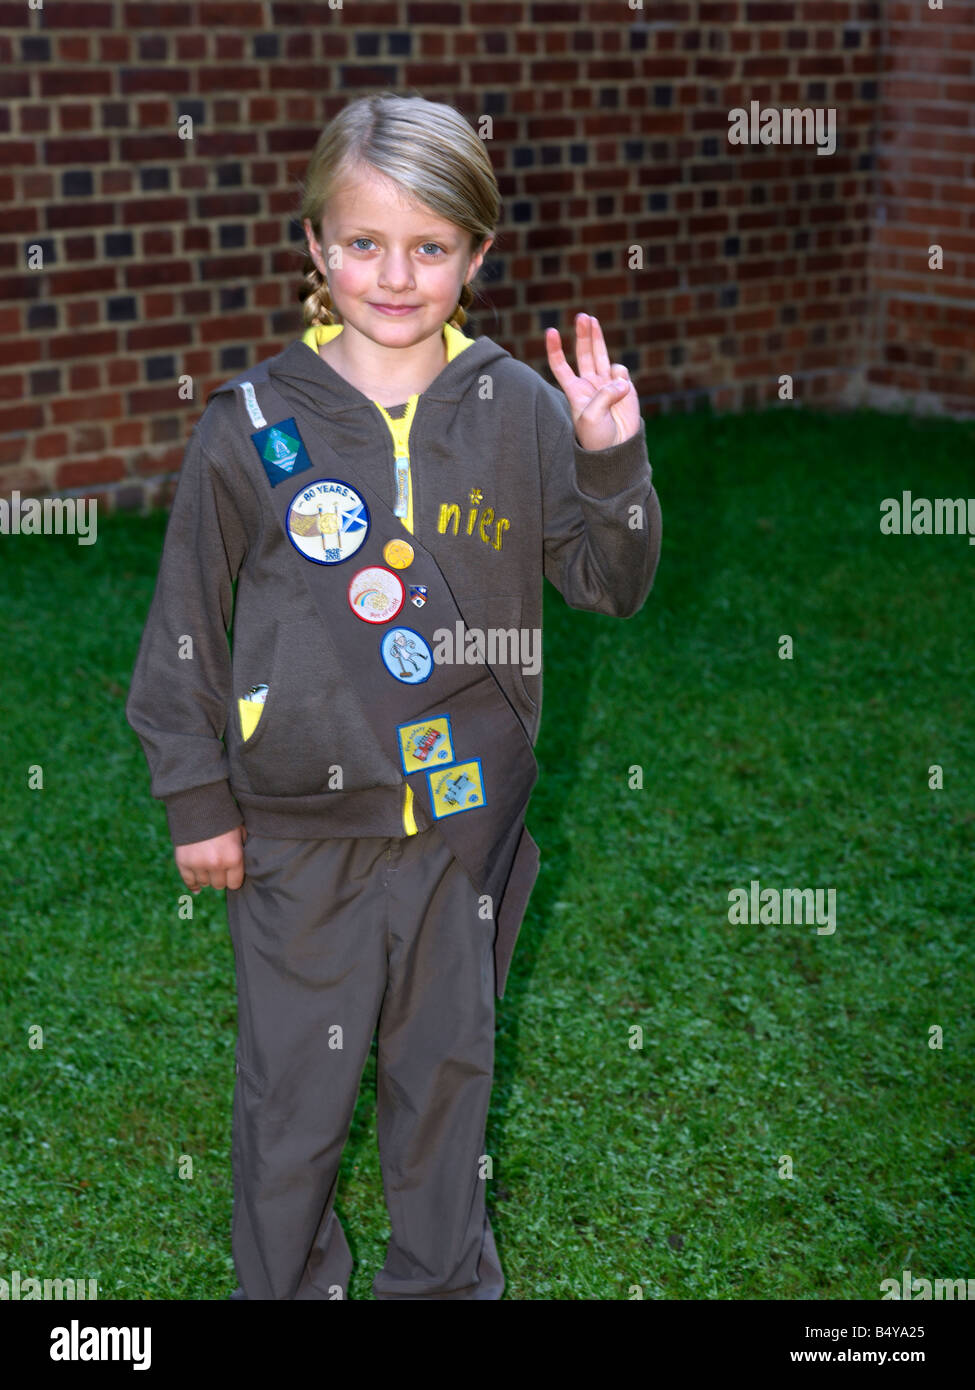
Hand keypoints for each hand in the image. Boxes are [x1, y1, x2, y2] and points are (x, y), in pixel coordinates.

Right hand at [174, 824, 246, 893]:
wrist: (199, 805)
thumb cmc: (223, 819)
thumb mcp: (240, 833)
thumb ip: (241, 851)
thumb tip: (240, 869)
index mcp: (234, 858)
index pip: (235, 884)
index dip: (233, 878)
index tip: (231, 873)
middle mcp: (217, 864)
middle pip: (219, 885)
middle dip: (219, 877)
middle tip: (218, 867)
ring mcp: (199, 864)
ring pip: (204, 883)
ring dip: (206, 877)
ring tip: (207, 866)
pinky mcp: (183, 862)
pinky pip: (189, 881)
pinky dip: (193, 884)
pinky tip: (197, 886)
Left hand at [545, 313, 640, 450]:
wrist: (617, 450)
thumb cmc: (597, 438)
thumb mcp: (592, 418)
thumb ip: (604, 396)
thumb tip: (621, 381)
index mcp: (574, 391)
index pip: (561, 366)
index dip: (555, 349)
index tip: (551, 332)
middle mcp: (589, 384)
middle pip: (583, 354)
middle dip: (582, 334)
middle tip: (581, 316)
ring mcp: (606, 384)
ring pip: (600, 355)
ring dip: (596, 337)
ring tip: (591, 319)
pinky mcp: (623, 387)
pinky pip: (621, 372)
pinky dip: (621, 376)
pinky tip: (623, 391)